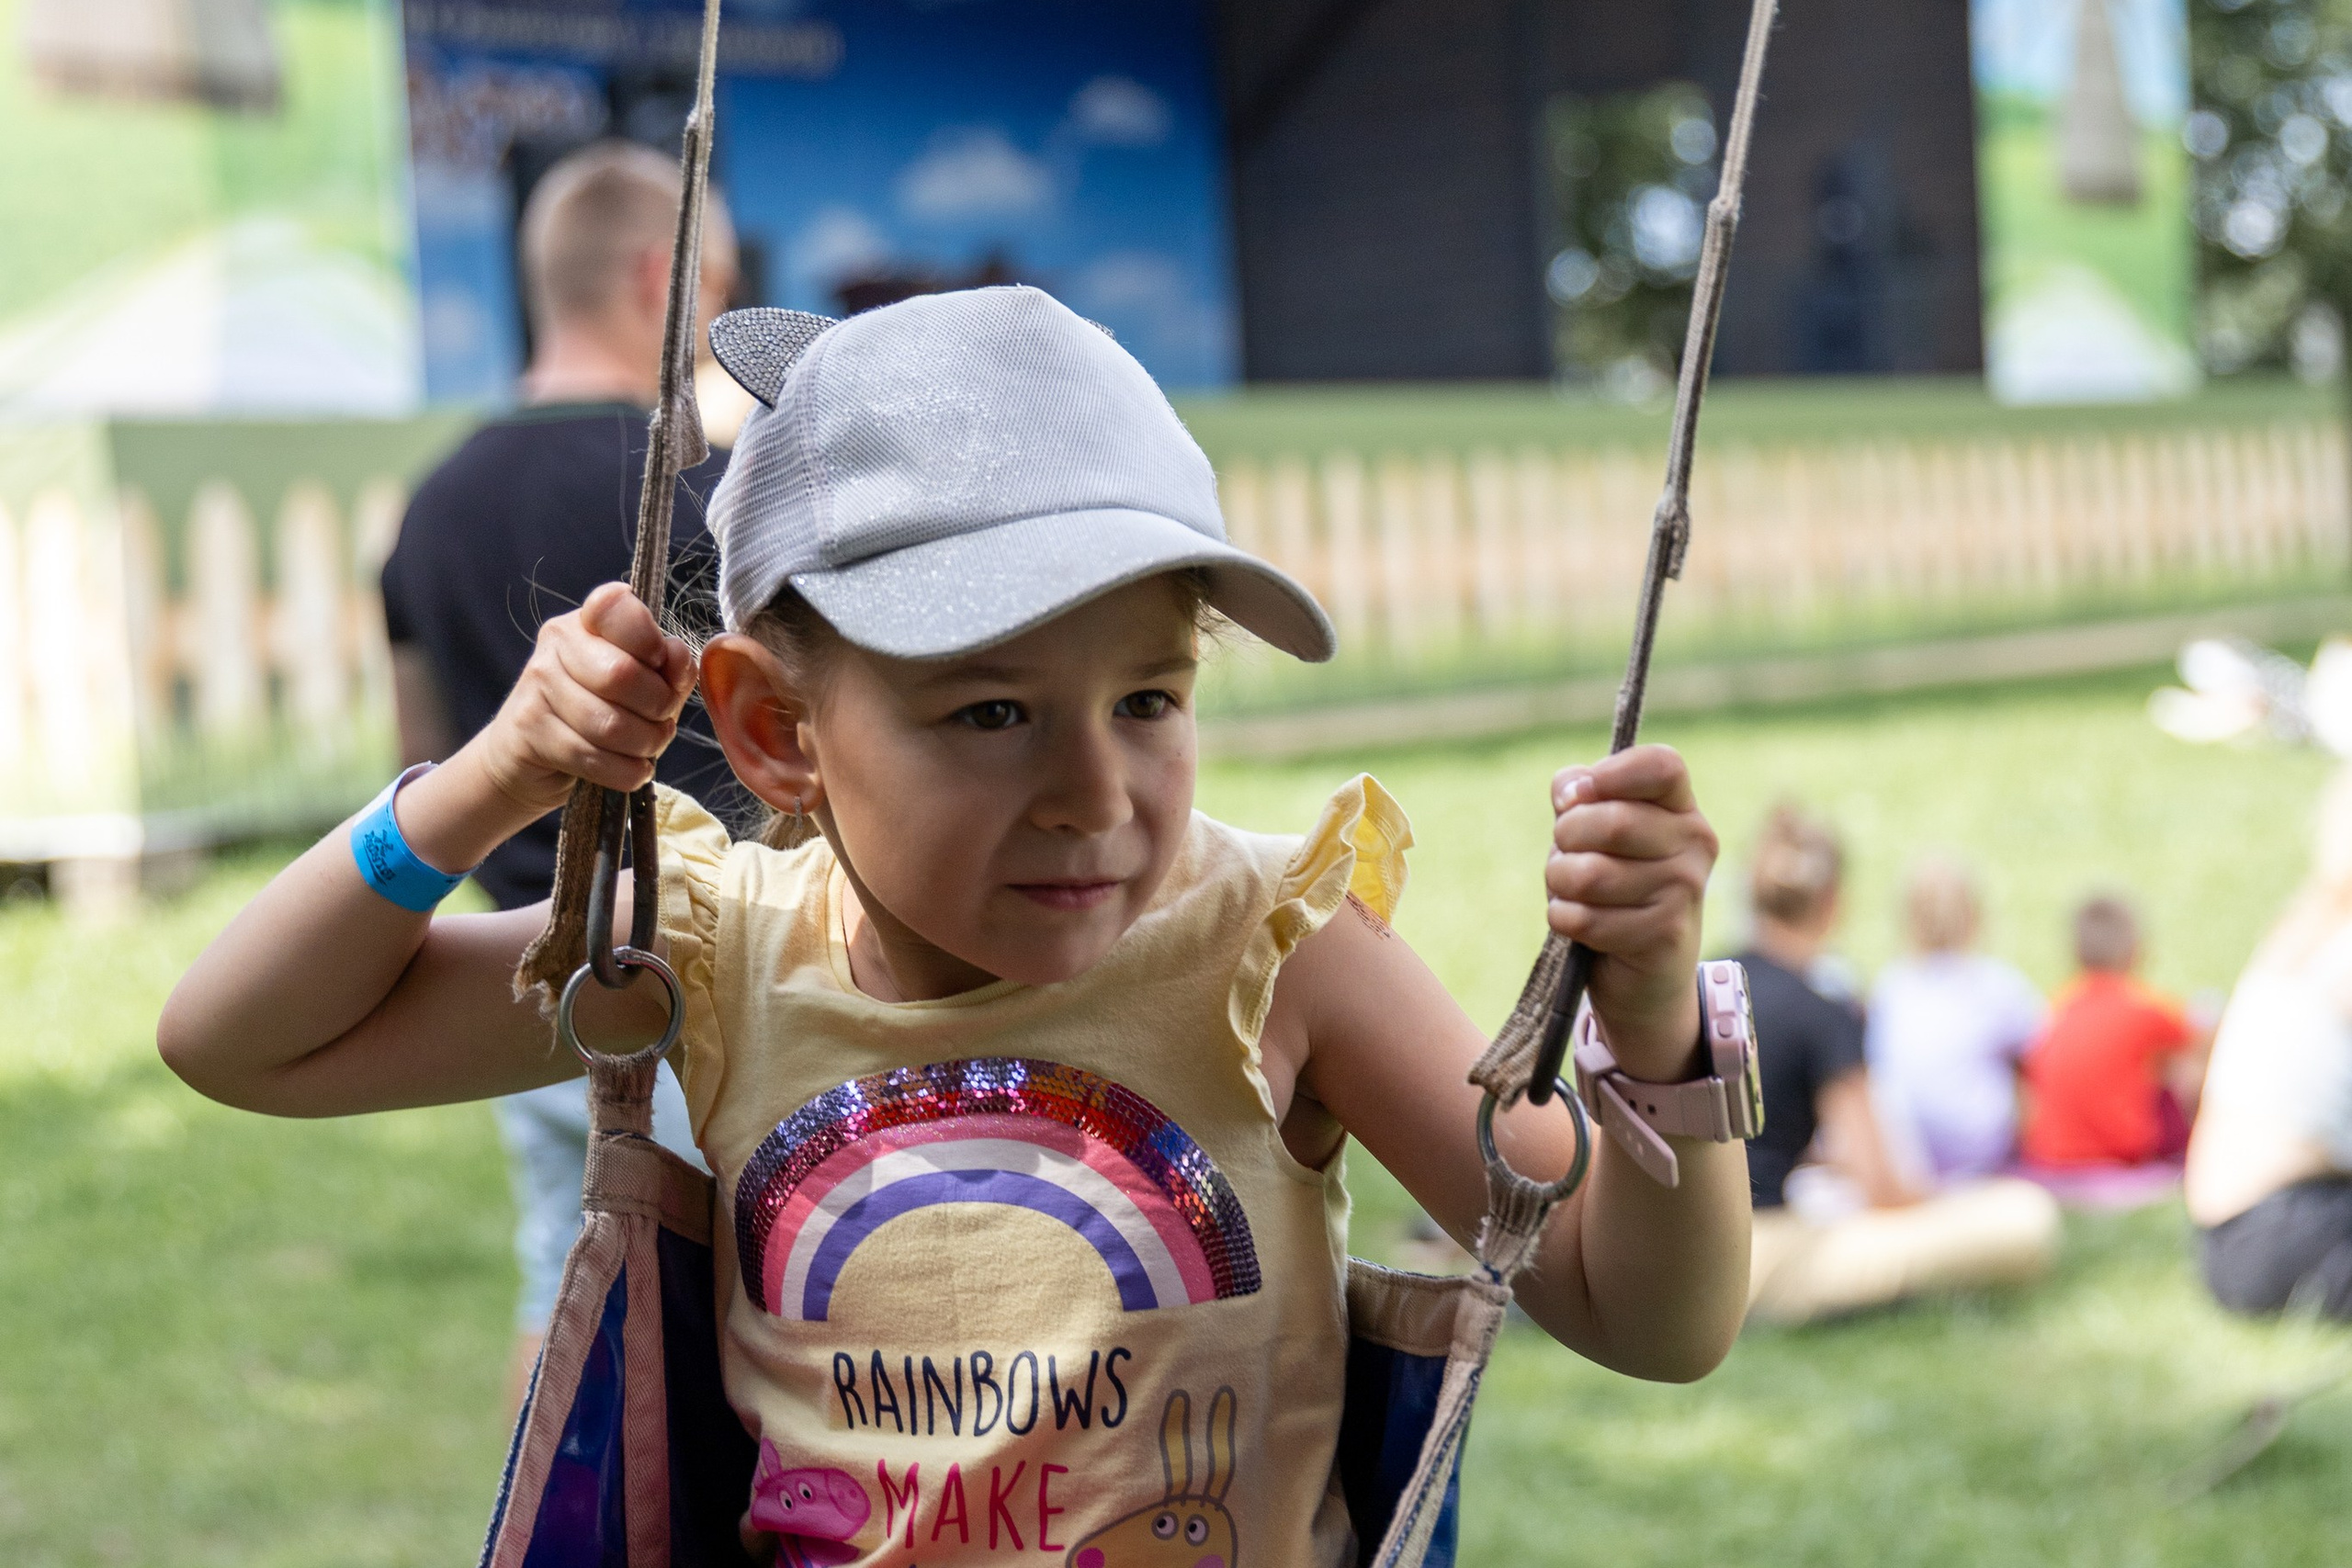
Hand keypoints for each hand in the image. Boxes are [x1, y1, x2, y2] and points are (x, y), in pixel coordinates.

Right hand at [474, 583, 696, 814]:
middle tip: (662, 720)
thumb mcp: (646, 684)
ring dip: (645, 745)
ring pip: (610, 724)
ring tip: (647, 746)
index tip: (659, 664)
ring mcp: (536, 686)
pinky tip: (631, 769)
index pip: (617, 608)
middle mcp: (557, 644)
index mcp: (588, 620)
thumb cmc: (601, 711)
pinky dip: (625, 772)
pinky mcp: (529, 731)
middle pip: (621, 674)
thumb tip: (677, 655)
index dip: (650, 642)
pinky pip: (593, 758)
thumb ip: (669, 667)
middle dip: (658, 707)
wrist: (530, 757)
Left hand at [1547, 745, 1717, 1079]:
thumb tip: (1571, 792)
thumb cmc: (1611, 889)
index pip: (1661, 765)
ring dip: (1559, 883)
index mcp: (1681, 808)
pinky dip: (1564, 920)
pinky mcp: (1664, 934)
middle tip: (1566, 856)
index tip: (1578, 796)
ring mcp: (1685, 890)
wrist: (1643, 976)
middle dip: (1565, 839)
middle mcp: (1695, 843)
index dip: (1610, 773)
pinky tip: (1581, 926)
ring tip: (1571, 892)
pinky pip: (1584, 918)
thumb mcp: (1594, 834)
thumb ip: (1579, 796)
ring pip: (1589, 873)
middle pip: (1611, 821)